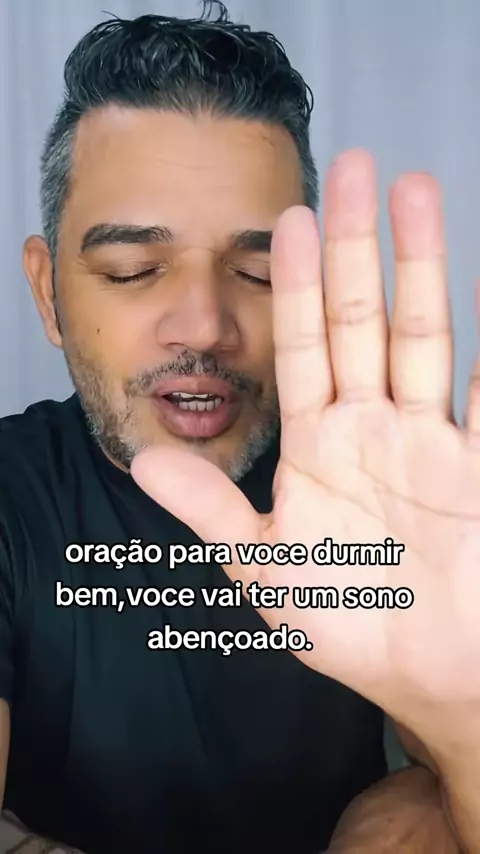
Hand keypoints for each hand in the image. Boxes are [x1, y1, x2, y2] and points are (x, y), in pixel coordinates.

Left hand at [131, 150, 479, 758]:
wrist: (424, 670)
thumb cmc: (346, 621)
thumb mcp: (268, 567)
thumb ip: (213, 512)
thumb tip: (146, 463)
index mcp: (318, 444)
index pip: (301, 347)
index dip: (292, 285)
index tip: (287, 219)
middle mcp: (372, 426)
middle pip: (361, 321)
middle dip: (356, 247)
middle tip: (354, 167)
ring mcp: (429, 437)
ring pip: (423, 337)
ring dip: (420, 270)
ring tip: (416, 192)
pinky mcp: (477, 463)